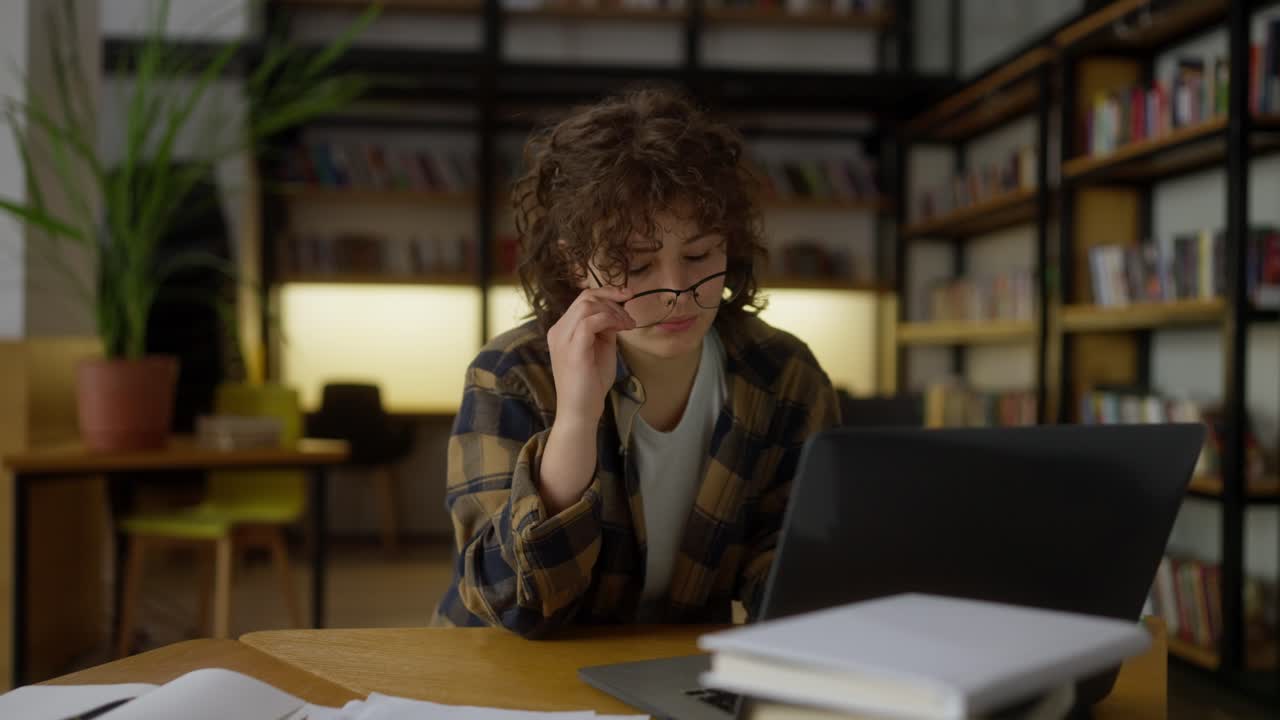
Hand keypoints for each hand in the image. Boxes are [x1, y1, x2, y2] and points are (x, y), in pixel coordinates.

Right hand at [546, 286, 634, 424]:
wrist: (581, 411)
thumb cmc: (591, 383)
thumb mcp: (601, 348)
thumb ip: (606, 329)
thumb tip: (618, 312)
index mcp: (562, 330)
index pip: (582, 300)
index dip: (607, 293)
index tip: (628, 296)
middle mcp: (558, 330)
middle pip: (585, 298)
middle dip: (612, 299)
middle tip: (630, 316)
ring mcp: (562, 339)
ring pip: (587, 306)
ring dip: (614, 311)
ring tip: (628, 325)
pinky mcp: (572, 349)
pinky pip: (590, 321)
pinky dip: (610, 320)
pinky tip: (622, 329)